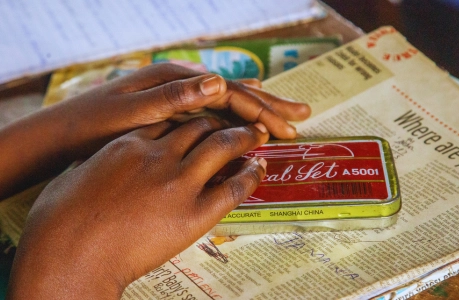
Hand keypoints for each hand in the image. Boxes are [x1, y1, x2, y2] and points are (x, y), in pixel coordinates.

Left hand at [0, 63, 309, 197]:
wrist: (65, 133)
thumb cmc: (94, 124)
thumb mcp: (130, 112)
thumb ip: (172, 98)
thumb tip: (218, 83)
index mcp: (176, 79)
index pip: (230, 91)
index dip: (261, 109)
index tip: (287, 126)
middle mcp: (182, 82)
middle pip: (235, 91)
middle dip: (270, 104)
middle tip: (303, 115)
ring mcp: (179, 94)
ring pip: (227, 101)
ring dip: (258, 110)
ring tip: (285, 116)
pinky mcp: (174, 109)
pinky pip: (212, 111)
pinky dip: (235, 116)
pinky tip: (246, 118)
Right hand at [8, 117, 267, 298]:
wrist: (68, 257)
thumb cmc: (58, 221)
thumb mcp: (74, 176)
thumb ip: (95, 162)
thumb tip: (95, 161)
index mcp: (129, 144)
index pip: (172, 120)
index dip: (193, 117)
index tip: (205, 118)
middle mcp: (158, 155)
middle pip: (201, 127)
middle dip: (223, 122)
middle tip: (240, 121)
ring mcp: (178, 182)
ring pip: (222, 146)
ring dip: (245, 136)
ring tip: (260, 132)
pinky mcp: (193, 213)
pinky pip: (232, 187)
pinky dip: (250, 174)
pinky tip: (260, 167)